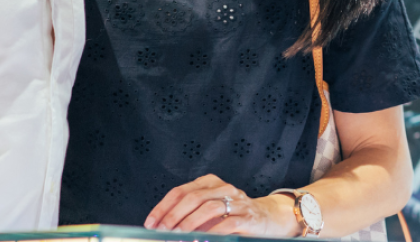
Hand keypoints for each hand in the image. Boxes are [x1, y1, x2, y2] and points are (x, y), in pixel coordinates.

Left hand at [144, 174, 300, 235]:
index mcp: (210, 182)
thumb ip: (190, 216)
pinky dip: (210, 234)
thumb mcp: (210, 211)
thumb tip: (162, 229)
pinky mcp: (247, 217)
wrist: (268, 217)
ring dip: (189, 225)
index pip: (180, 191)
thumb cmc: (233, 216)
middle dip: (173, 217)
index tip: (151, 223)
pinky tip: (200, 240)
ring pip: (208, 208)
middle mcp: (223, 187)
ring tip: (178, 238)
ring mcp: (237, 201)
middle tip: (162, 233)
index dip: (163, 207)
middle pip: (193, 197)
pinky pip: (225, 224)